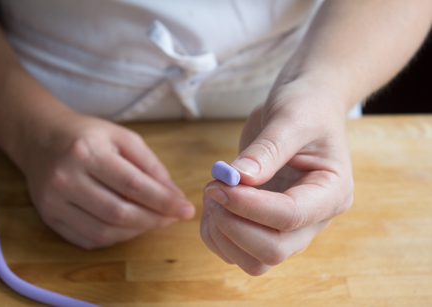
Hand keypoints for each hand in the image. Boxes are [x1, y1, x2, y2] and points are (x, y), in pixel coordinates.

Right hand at [21, 114, 194, 248]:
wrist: (40, 138)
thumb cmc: (88, 135)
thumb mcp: (123, 137)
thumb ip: (150, 165)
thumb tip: (174, 195)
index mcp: (86, 152)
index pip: (133, 185)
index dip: (164, 201)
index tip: (186, 209)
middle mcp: (65, 179)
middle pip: (119, 213)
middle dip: (154, 219)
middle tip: (173, 217)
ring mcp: (53, 202)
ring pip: (104, 232)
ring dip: (137, 231)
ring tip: (154, 219)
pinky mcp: (49, 218)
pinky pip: (89, 240)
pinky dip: (116, 237)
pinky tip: (130, 225)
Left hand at [200, 82, 353, 274]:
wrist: (306, 106)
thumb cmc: (306, 107)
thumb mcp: (291, 118)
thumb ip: (267, 150)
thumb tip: (237, 179)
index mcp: (331, 193)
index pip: (289, 217)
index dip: (248, 206)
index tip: (218, 184)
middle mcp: (313, 218)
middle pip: (272, 251)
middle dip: (234, 226)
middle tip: (214, 189)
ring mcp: (289, 227)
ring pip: (254, 261)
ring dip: (222, 234)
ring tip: (212, 192)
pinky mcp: (265, 225)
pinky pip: (236, 250)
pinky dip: (215, 234)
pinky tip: (212, 203)